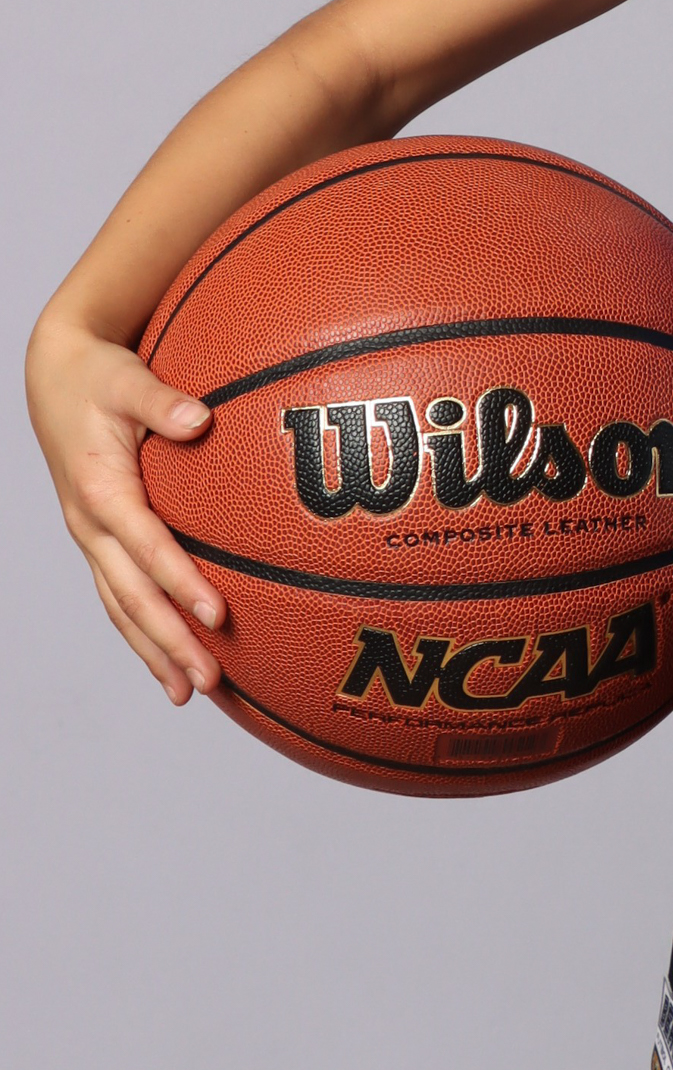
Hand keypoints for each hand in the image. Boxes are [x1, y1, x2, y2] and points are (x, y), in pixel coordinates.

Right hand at [26, 317, 225, 703]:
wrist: (56, 377)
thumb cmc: (99, 376)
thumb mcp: (126, 379)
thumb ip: (160, 401)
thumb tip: (199, 418)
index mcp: (100, 489)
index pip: (146, 546)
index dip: (180, 583)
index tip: (218, 615)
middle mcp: (89, 523)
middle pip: (131, 595)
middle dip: (170, 640)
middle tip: (210, 680)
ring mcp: (90, 537)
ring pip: (121, 606)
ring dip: (154, 650)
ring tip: (190, 692)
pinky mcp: (98, 541)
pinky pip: (119, 596)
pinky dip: (143, 632)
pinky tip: (171, 662)